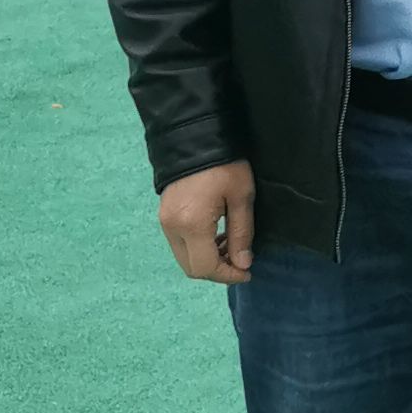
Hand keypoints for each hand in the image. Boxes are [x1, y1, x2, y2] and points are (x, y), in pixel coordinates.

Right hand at [158, 160, 256, 283]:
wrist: (194, 136)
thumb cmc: (224, 164)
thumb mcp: (242, 197)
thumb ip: (241, 233)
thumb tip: (243, 264)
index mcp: (191, 225)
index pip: (205, 268)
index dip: (228, 275)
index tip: (247, 271)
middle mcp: (172, 228)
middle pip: (191, 269)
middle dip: (217, 270)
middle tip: (240, 260)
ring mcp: (164, 222)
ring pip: (184, 258)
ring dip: (208, 259)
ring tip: (231, 244)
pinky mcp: (164, 215)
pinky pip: (180, 244)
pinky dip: (198, 247)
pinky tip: (216, 234)